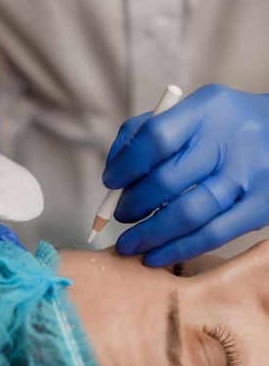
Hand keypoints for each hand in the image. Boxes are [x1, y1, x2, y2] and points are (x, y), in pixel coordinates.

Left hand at [103, 84, 268, 264]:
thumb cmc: (221, 127)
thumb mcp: (190, 112)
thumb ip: (146, 132)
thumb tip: (113, 174)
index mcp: (207, 109)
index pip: (156, 137)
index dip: (126, 165)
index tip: (111, 182)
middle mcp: (231, 140)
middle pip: (168, 180)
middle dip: (133, 204)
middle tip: (120, 215)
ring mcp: (248, 175)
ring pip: (188, 214)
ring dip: (150, 234)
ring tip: (129, 244)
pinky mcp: (261, 206)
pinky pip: (213, 235)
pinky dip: (178, 250)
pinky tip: (156, 256)